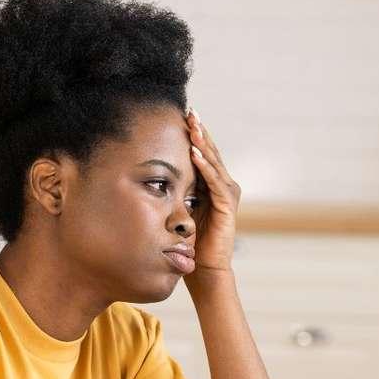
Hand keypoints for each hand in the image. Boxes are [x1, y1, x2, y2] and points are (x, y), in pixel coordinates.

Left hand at [185, 109, 240, 285]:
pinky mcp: (227, 204)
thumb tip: (152, 176)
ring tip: (192, 125)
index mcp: (211, 184)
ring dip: (203, 142)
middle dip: (199, 131)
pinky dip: (204, 166)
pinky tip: (194, 153)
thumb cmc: (189, 240)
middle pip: (210, 152)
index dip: (194, 135)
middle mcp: (223, 185)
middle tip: (190, 111)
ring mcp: (227, 194)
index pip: (203, 153)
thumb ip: (174, 190)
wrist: (204, 267)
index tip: (181, 116)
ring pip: (214, 162)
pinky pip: (214, 181)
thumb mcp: (179, 208)